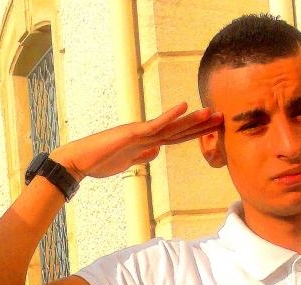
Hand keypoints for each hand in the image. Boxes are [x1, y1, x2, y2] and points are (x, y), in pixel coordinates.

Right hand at [50, 103, 222, 179]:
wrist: (78, 161)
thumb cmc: (98, 162)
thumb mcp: (127, 162)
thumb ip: (141, 155)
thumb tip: (156, 151)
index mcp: (146, 142)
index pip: (175, 137)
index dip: (195, 132)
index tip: (213, 128)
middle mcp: (145, 134)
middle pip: (178, 129)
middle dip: (201, 124)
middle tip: (222, 115)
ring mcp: (139, 133)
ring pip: (170, 126)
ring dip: (192, 119)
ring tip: (211, 112)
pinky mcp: (131, 134)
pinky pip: (154, 125)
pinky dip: (169, 116)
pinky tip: (183, 107)